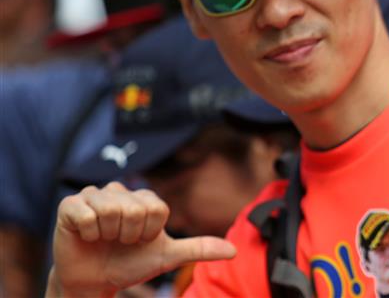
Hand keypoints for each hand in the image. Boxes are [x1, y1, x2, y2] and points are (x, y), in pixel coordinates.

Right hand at [47, 182, 235, 297]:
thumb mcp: (167, 257)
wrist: (93, 282)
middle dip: (128, 234)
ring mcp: (95, 196)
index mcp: (145, 198)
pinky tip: (86, 237)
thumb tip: (233, 251)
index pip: (157, 209)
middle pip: (134, 209)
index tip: (140, 241)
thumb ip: (199, 249)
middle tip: (119, 241)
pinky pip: (84, 214)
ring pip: (110, 210)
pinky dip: (87, 233)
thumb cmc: (130, 265)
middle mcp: (121, 191)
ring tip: (102, 239)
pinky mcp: (70, 205)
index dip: (148, 233)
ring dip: (107, 234)